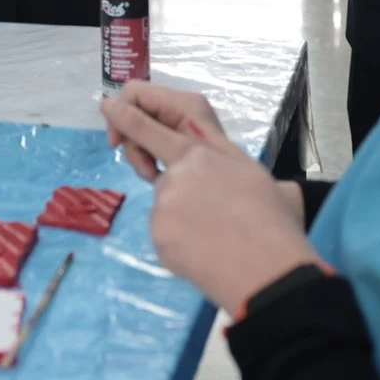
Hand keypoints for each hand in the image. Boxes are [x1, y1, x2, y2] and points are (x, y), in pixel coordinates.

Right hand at [102, 81, 216, 182]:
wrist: (240, 220)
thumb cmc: (214, 179)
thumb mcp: (174, 148)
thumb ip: (139, 126)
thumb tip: (106, 103)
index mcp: (183, 103)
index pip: (134, 93)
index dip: (119, 115)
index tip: (116, 145)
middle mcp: (181, 111)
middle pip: (136, 115)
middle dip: (134, 143)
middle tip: (147, 169)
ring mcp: (181, 130)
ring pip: (141, 136)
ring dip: (142, 158)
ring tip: (156, 178)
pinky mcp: (180, 149)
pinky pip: (152, 149)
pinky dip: (151, 165)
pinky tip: (163, 181)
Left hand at [102, 90, 322, 309]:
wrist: (269, 273)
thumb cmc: (272, 221)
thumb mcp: (252, 172)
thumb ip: (224, 156)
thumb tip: (222, 159)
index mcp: (198, 152)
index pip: (146, 126)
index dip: (122, 116)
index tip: (107, 106)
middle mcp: (174, 175)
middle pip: (152, 168)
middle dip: (148, 166)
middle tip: (184, 197)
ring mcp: (163, 208)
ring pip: (165, 205)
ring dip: (182, 216)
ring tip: (217, 235)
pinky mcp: (158, 238)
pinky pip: (166, 234)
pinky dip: (181, 241)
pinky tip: (206, 252)